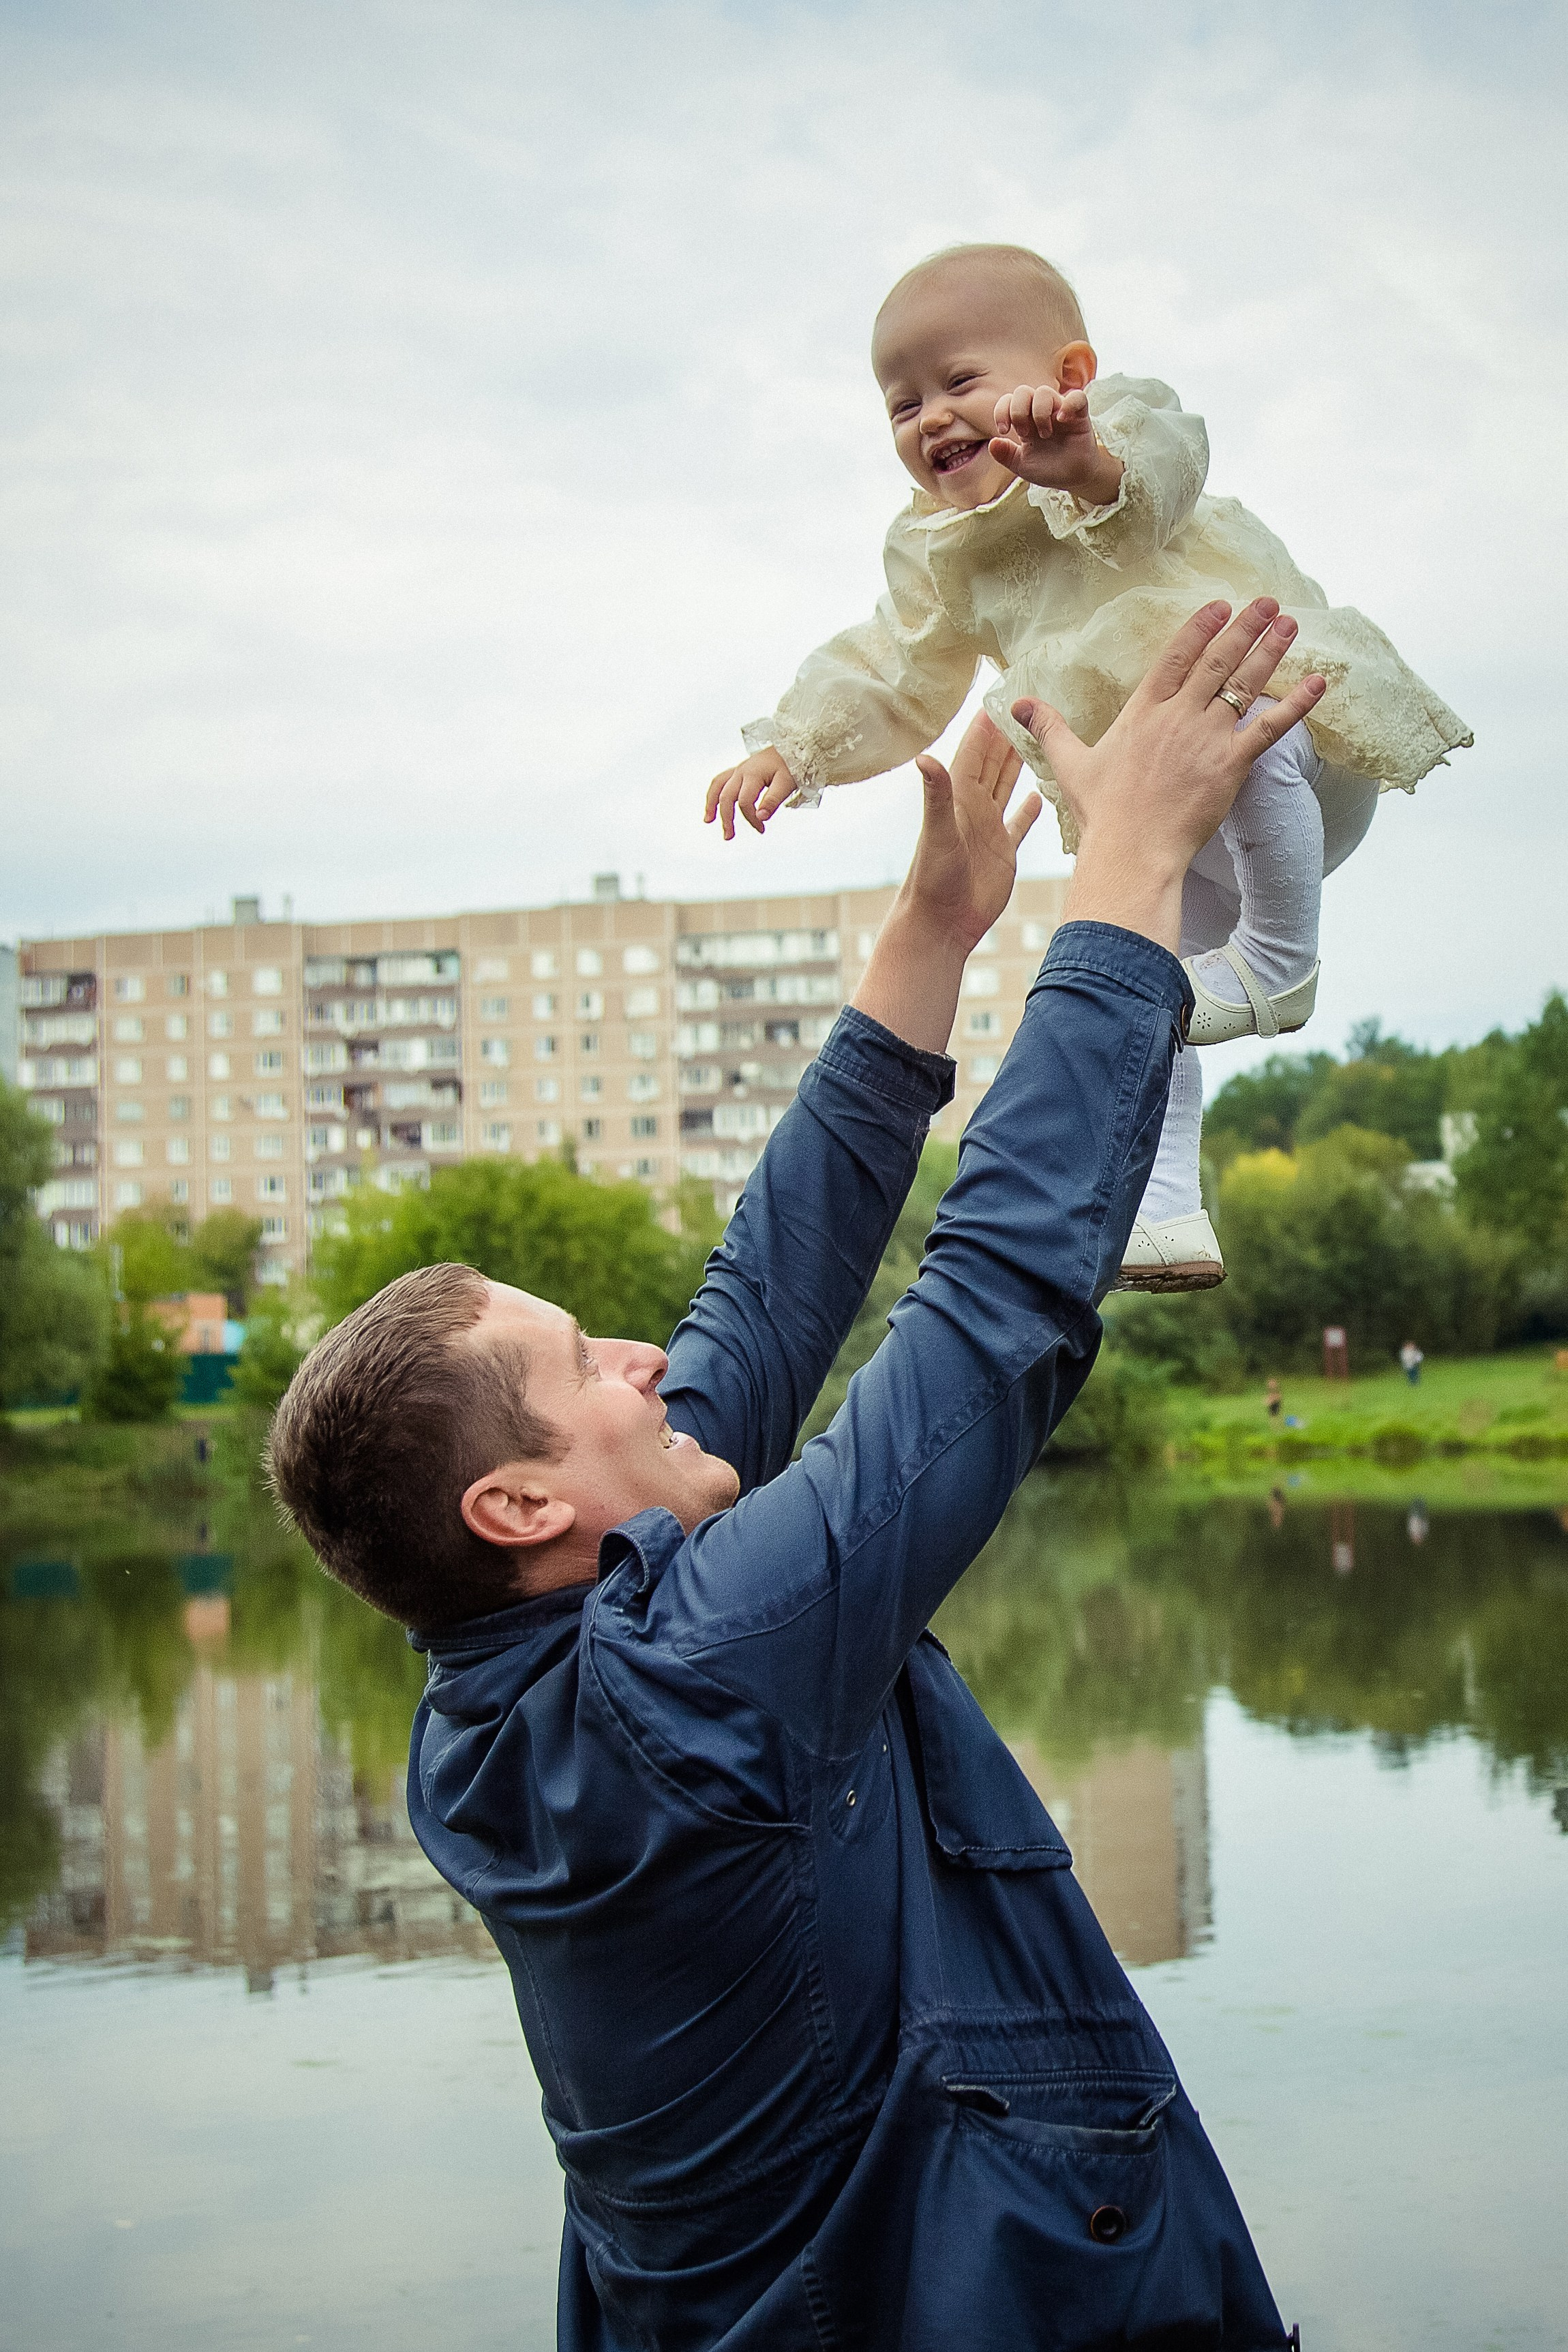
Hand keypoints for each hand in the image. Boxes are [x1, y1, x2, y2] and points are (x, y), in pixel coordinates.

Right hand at [705, 747, 798, 840]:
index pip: (745, 802)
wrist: (795, 745)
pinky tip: (716, 803)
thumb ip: (772, 801)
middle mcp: (742, 771)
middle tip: (728, 836)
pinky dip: (716, 792)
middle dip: (725, 818)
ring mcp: (739, 769)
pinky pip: (722, 780)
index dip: (751, 818)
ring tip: (708, 820)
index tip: (761, 829)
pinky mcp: (741, 769)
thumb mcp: (786, 783)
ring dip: (712, 803)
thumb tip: (760, 817)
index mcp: (752, 774)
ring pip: (718, 786)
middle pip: (726, 796)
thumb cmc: (792, 763)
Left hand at [906, 715, 1040, 955]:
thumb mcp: (937, 833)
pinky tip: (1040, 794)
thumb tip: (925, 757)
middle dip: (1007, 735)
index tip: (1001, 695)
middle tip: (1025, 706)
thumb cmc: (933, 880)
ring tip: (1035, 737)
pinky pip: (1018, 824)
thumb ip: (937, 795)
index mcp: (960, 798)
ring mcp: (989, 830)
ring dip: (1018, 763)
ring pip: (1007, 787)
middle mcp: (974, 809)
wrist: (941, 923)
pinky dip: (1028, 810)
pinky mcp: (1003, 853)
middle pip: (993, 763)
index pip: (975, 751)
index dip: (986, 724)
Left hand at [990, 384, 1123, 505]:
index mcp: (1025, 421)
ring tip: (1044, 434)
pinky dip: (1069, 405)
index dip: (1001, 410)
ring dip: (1039, 412)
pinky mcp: (1079, 415)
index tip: (1003, 430)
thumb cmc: (1048, 469)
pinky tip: (1062, 420)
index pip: (1008, 401)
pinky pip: (1077, 397)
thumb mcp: (1022, 466)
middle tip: (1024, 433)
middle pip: (1023, 391)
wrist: (1072, 479)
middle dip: (1018, 411)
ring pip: (1045, 391)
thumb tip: (991, 443)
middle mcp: (1041, 412)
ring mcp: (1059, 411)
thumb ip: (1005, 455)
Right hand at [1012, 598, 1324, 952]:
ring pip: (1244, 684)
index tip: (1219, 606)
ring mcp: (1207, 737)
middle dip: (1244, 627)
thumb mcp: (1071, 764)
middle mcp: (1177, 716)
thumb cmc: (1102, 813)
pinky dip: (1297, 704)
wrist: (1131, 851)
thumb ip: (1048, 727)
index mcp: (1142, 712)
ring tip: (1291, 622)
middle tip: (1267, 601)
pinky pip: (1270, 727)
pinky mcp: (1232, 765)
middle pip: (1217, 660)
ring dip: (1270, 650)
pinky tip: (1320, 683)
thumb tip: (1015, 704)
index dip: (1199, 628)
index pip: (1175, 657)